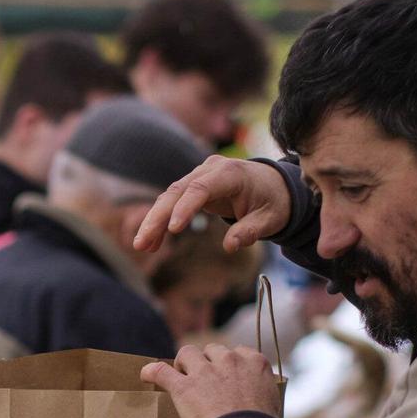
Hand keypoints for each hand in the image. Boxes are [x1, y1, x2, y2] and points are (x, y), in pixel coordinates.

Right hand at [133, 154, 291, 254]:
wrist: (274, 185)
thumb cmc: (273, 201)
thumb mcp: (270, 219)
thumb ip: (250, 231)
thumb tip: (229, 246)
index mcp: (230, 174)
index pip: (201, 188)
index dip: (185, 208)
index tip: (173, 230)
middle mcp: (209, 170)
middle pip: (176, 192)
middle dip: (157, 218)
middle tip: (141, 243)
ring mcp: (199, 176)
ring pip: (169, 197)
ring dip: (154, 222)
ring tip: (142, 247)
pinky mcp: (193, 187)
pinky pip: (173, 203)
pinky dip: (162, 223)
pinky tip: (153, 244)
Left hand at [141, 344, 281, 417]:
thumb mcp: (272, 401)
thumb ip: (263, 390)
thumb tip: (260, 396)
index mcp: (255, 362)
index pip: (238, 352)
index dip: (229, 364)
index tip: (226, 376)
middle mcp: (230, 360)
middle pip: (213, 350)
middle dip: (208, 362)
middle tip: (205, 381)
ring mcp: (205, 371)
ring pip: (188, 352)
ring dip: (184, 363)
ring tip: (182, 377)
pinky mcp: (183, 386)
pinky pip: (160, 371)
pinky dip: (152, 373)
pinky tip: (146, 375)